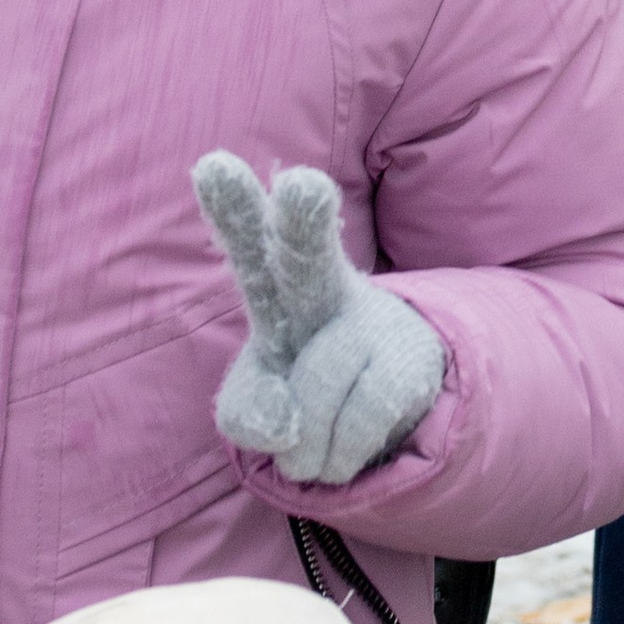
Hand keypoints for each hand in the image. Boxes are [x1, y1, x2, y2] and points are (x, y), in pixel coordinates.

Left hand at [194, 156, 446, 486]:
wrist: (390, 407)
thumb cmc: (302, 386)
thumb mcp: (253, 398)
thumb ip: (245, 410)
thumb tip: (286, 423)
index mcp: (278, 283)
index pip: (251, 243)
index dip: (234, 208)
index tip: (212, 164)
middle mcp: (328, 287)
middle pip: (310, 255)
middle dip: (301, 220)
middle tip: (301, 183)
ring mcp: (375, 322)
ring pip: (315, 397)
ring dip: (304, 447)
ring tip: (311, 441)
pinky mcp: (411, 363)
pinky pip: (354, 428)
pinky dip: (335, 459)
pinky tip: (343, 449)